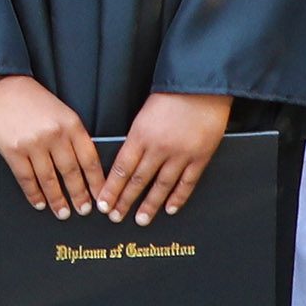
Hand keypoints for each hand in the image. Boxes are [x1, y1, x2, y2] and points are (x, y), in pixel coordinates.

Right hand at [0, 72, 103, 217]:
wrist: (1, 85)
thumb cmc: (32, 99)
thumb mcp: (61, 112)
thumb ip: (72, 135)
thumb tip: (82, 168)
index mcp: (71, 124)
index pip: (89, 159)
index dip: (96, 182)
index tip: (101, 197)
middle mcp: (54, 134)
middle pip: (71, 172)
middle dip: (79, 195)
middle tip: (84, 211)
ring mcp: (33, 143)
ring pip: (49, 179)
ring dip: (57, 199)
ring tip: (63, 213)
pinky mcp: (12, 150)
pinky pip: (26, 178)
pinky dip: (34, 194)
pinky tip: (39, 202)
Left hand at [95, 89, 230, 224]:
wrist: (202, 85)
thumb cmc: (171, 95)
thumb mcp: (144, 114)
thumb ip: (136, 138)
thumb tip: (125, 164)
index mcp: (141, 134)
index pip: (122, 168)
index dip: (112, 189)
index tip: (103, 204)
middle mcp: (159, 147)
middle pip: (138, 180)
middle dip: (124, 201)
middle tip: (115, 217)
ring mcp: (181, 154)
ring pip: (161, 186)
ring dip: (149, 205)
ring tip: (140, 220)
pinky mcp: (200, 157)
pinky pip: (187, 183)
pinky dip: (178, 198)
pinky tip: (170, 209)